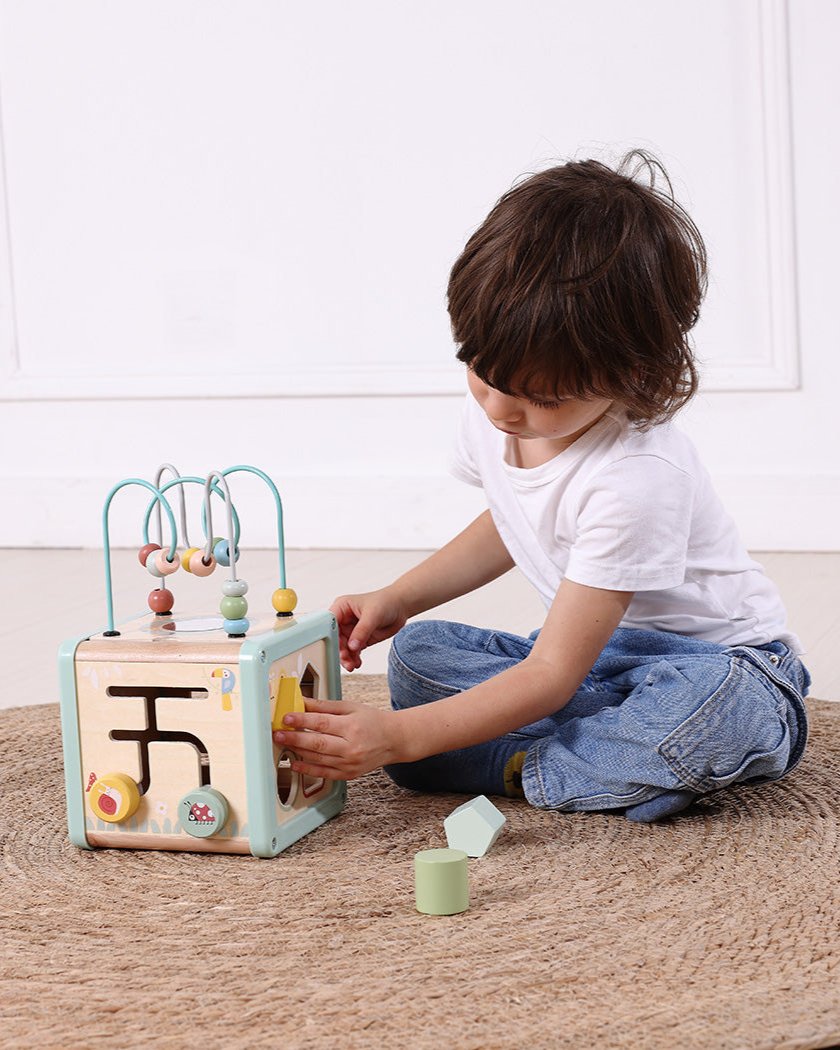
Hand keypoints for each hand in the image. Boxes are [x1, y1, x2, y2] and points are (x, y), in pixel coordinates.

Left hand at [272, 697, 406, 779]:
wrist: (393, 740)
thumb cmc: (373, 721)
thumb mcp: (351, 707)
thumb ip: (325, 706)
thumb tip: (303, 702)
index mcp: (352, 727)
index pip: (321, 723)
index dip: (302, 720)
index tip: (286, 718)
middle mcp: (351, 747)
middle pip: (317, 743)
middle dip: (294, 738)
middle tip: (278, 734)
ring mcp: (349, 763)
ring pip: (317, 759)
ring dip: (297, 752)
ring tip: (283, 745)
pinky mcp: (348, 774)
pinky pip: (324, 773)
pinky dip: (307, 769)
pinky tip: (295, 763)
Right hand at [329, 588, 407, 670]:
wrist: (400, 608)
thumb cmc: (385, 602)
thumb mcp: (373, 615)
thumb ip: (362, 631)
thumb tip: (352, 646)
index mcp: (342, 607)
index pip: (329, 622)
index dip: (330, 635)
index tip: (333, 647)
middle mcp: (344, 619)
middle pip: (335, 638)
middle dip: (340, 649)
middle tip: (345, 659)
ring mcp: (351, 630)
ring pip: (344, 647)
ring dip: (346, 657)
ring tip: (352, 665)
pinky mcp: (360, 639)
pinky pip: (353, 651)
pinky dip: (354, 658)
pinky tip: (357, 663)